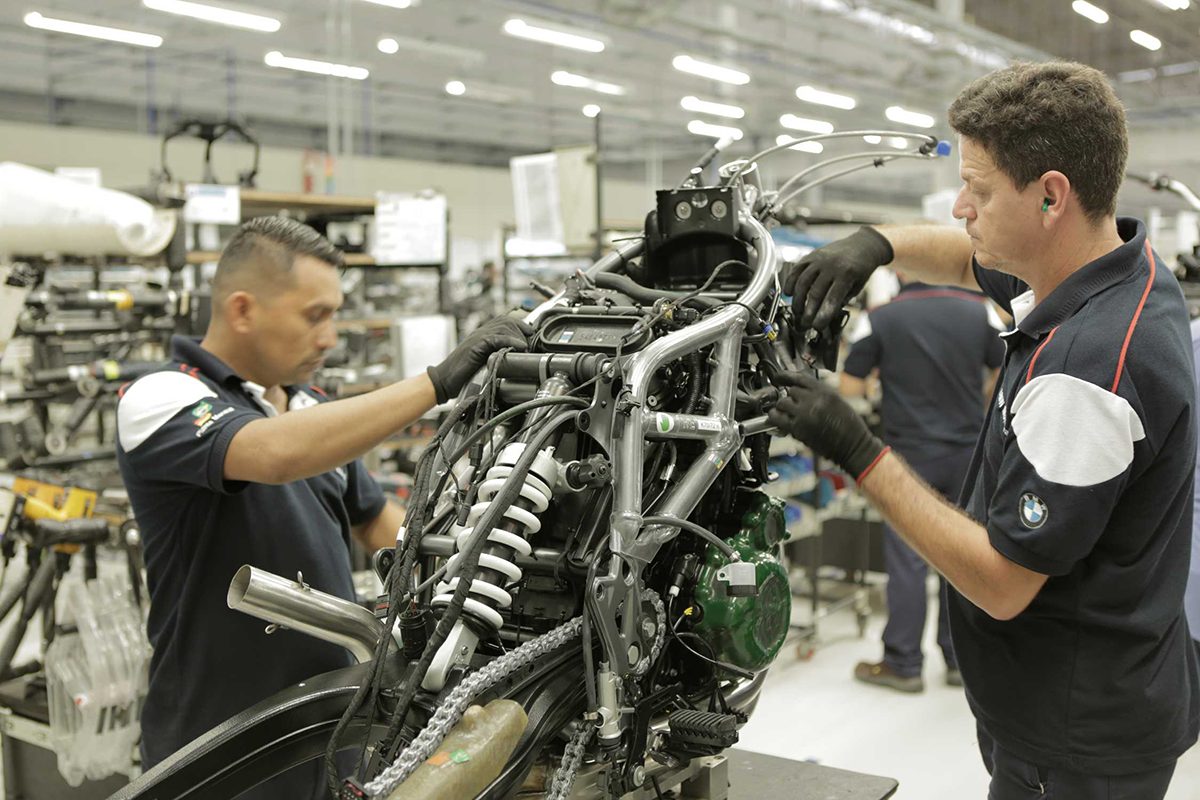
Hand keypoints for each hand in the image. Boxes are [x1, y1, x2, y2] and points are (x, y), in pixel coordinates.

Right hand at [427, 316, 531, 402]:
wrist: (444, 381)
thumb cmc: (463, 375)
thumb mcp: (485, 362)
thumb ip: (498, 355)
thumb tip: (519, 357)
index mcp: (484, 335)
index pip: (505, 320)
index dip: (520, 326)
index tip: (530, 336)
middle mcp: (481, 333)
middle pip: (506, 320)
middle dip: (521, 330)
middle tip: (529, 345)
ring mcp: (477, 338)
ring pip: (503, 326)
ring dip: (517, 336)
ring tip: (524, 348)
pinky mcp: (475, 346)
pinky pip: (495, 338)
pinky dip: (510, 341)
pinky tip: (519, 347)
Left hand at [767, 371, 886, 480]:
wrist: (854, 446)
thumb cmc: (850, 427)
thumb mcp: (837, 402)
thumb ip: (819, 395)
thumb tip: (801, 392)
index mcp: (825, 391)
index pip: (800, 377)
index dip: (786, 376)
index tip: (779, 377)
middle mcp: (814, 399)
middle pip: (791, 391)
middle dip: (789, 397)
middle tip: (789, 404)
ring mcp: (804, 413)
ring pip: (782, 403)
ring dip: (781, 407)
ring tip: (784, 412)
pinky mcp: (797, 428)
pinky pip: (777, 418)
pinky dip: (775, 418)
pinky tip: (776, 419)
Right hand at [783, 226, 892, 330]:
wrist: (862, 245)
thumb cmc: (861, 268)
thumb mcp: (857, 286)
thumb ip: (841, 299)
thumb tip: (824, 315)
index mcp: (847, 274)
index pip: (832, 299)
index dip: (823, 315)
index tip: (817, 327)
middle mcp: (832, 265)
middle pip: (815, 292)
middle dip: (808, 312)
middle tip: (804, 324)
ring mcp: (820, 259)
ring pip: (803, 282)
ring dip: (797, 300)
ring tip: (797, 311)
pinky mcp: (811, 255)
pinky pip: (797, 269)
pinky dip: (790, 282)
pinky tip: (789, 293)